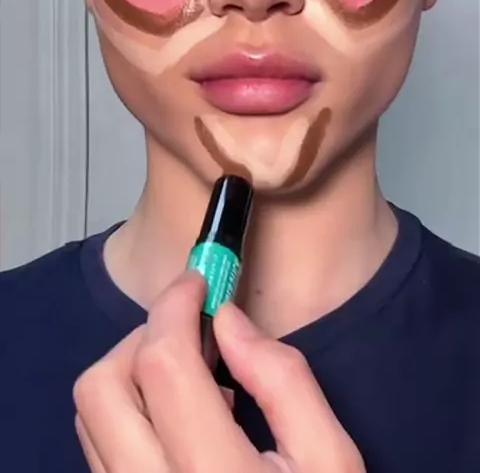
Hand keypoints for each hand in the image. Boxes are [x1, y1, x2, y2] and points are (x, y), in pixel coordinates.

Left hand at [74, 271, 364, 471]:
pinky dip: (125, 415)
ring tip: (190, 380)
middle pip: (103, 387)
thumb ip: (284, 380)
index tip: (198, 283)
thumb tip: (228, 319)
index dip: (174, 306)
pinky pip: (97, 452)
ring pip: (90, 418)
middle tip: (190, 331)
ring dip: (130, 374)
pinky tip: (176, 423)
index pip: (162, 365)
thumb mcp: (331, 460)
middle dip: (143, 337)